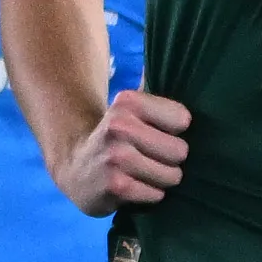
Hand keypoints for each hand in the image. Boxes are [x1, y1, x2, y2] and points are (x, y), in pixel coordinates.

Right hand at [55, 85, 192, 212]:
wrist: (72, 165)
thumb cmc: (115, 137)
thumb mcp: (129, 110)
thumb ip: (157, 98)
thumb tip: (188, 66)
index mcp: (128, 102)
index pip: (182, 119)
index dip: (175, 132)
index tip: (159, 134)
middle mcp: (120, 126)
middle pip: (180, 151)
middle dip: (171, 161)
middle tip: (150, 159)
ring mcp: (117, 157)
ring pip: (172, 176)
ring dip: (161, 180)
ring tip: (143, 174)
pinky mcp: (116, 186)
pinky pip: (156, 195)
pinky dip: (149, 195)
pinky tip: (133, 188)